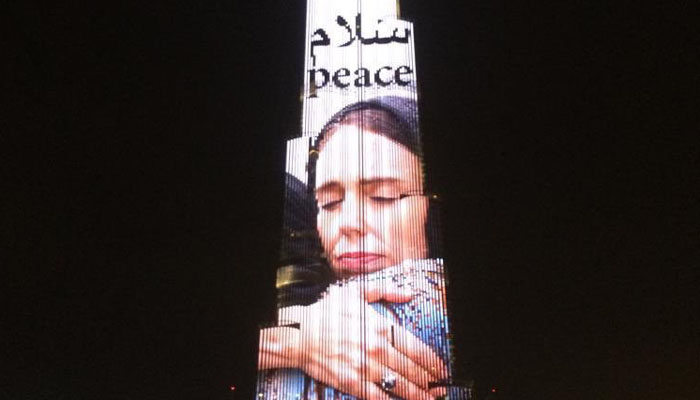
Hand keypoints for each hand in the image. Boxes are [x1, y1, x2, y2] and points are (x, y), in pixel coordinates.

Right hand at [284, 280, 446, 399]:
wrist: (299, 336)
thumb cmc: (328, 313)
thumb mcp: (357, 292)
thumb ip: (386, 291)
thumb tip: (409, 294)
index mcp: (381, 328)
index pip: (417, 350)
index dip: (434, 363)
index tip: (443, 370)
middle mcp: (377, 350)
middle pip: (413, 371)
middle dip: (431, 381)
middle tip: (440, 388)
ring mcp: (365, 369)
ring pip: (400, 386)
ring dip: (419, 395)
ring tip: (430, 398)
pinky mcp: (353, 383)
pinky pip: (380, 397)